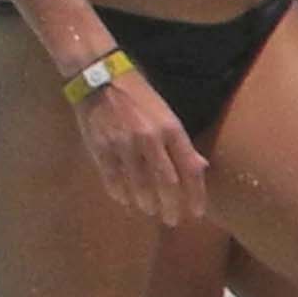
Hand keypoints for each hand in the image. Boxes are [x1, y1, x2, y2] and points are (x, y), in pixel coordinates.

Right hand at [76, 68, 209, 224]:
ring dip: (146, 202)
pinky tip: (124, 199)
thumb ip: (180, 144)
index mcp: (170, 129)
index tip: (196, 212)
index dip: (195, 195)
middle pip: (166, 183)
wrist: (99, 76)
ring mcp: (123, 144)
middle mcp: (149, 139)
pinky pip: (112, 177)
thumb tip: (198, 168)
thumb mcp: (166, 115)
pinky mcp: (100, 146)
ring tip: (149, 210)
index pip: (189, 170)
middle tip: (172, 220)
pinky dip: (119, 192)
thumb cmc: (138, 95)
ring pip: (139, 184)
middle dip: (171, 206)